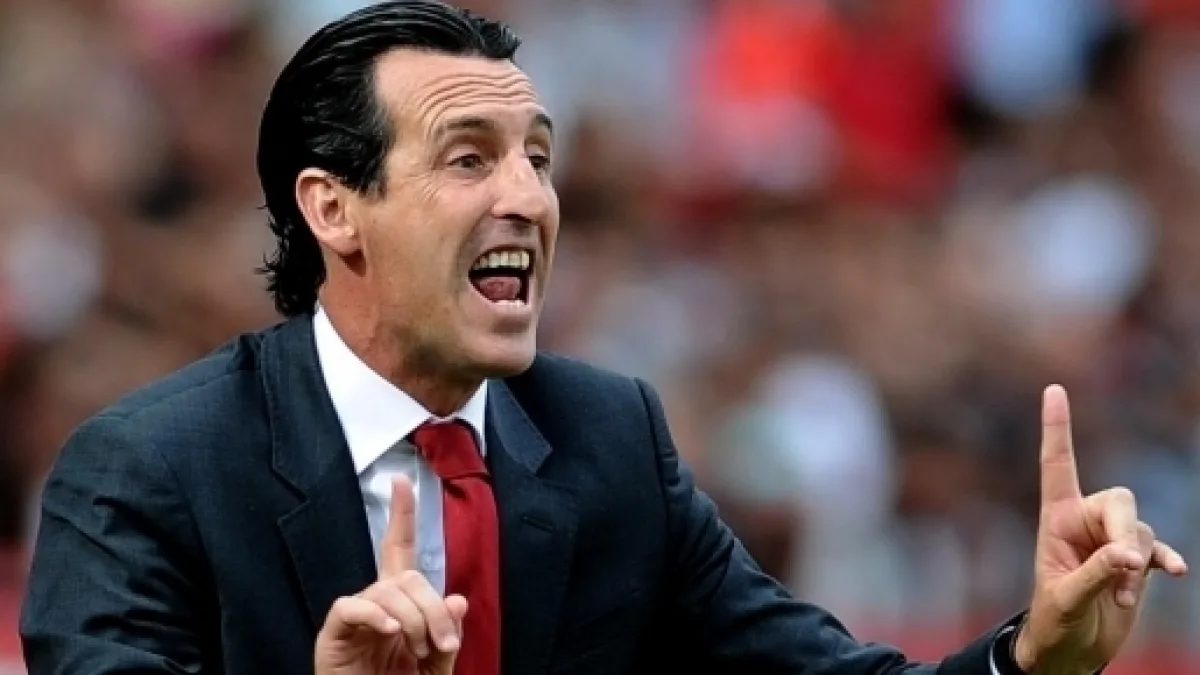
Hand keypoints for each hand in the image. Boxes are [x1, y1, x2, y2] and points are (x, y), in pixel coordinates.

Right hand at [315, 476, 468, 674]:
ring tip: (417, 649)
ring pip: (387, 590)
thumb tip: (457, 600)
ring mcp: (354, 617)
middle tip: (442, 644)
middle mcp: (376, 602)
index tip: (401, 481)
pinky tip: (390, 631)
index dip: (401, 516)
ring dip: (413, 620)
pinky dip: (376, 616)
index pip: (399, 550)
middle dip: (432, 607)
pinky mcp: (333, 633)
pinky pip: (352, 607)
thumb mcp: (435, 665)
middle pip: (407, 575)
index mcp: (400, 604)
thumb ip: (448, 635)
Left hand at [1014, 385, 1188, 674]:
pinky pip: (1157, 549)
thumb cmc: (1053, 621)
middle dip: (1126, 532)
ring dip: (1136, 564)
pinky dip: (1164, 559)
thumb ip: (1097, 574)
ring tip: (1121, 599)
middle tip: (1123, 570)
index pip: (1057, 464)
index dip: (1057, 427)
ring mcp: (1112, 540)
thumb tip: (1131, 555)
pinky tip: (1173, 572)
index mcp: (1055, 518)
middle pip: (1120, 501)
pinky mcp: (1134, 561)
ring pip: (1140, 530)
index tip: (1054, 388)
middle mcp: (1084, 521)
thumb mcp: (1065, 598)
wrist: (1069, 649)